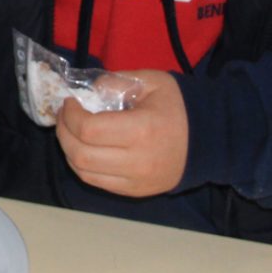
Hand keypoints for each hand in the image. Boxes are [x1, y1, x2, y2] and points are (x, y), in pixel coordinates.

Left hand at [55, 71, 187, 196]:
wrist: (208, 140)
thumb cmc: (177, 106)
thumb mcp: (151, 81)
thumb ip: (116, 81)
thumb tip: (87, 92)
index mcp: (141, 129)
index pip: (89, 129)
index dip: (70, 115)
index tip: (70, 102)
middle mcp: (137, 161)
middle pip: (80, 154)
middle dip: (63, 132)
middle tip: (65, 116)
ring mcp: (135, 181)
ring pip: (84, 172)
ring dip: (69, 150)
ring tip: (71, 132)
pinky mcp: (134, 191)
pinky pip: (97, 182)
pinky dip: (82, 165)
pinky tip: (84, 148)